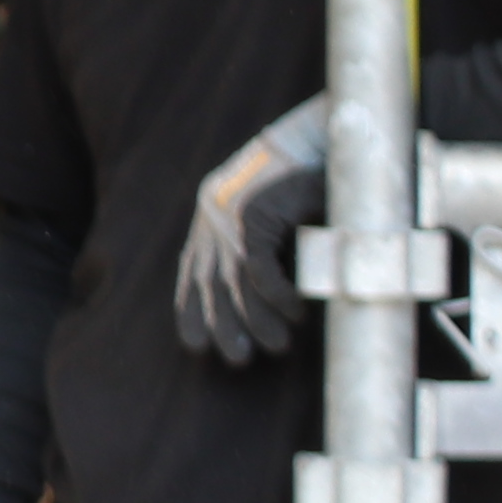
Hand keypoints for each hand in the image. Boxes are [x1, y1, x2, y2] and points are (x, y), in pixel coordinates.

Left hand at [173, 96, 331, 361]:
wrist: (311, 141)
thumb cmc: (295, 184)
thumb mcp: (265, 220)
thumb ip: (253, 252)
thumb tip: (263, 302)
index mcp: (208, 224)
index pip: (190, 275)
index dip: (190, 312)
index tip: (197, 346)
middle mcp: (211, 223)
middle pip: (209, 288)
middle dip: (223, 328)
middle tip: (242, 361)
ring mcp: (228, 220)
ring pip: (235, 286)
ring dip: (257, 321)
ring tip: (278, 348)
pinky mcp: (252, 218)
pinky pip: (259, 270)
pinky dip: (279, 297)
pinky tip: (297, 314)